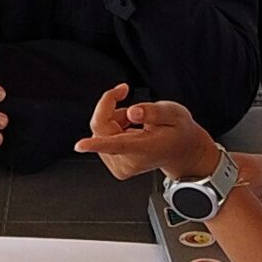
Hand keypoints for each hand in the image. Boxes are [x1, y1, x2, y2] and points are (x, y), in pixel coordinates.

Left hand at [73, 84, 220, 180]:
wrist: (181, 150)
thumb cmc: (178, 131)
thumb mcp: (174, 113)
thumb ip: (153, 112)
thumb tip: (132, 112)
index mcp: (144, 148)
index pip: (117, 144)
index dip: (95, 144)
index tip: (80, 146)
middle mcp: (130, 161)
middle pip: (101, 127)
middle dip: (110, 106)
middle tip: (125, 94)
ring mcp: (122, 166)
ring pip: (99, 131)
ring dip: (113, 118)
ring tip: (136, 118)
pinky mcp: (116, 166)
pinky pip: (102, 139)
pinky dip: (113, 128)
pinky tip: (130, 128)